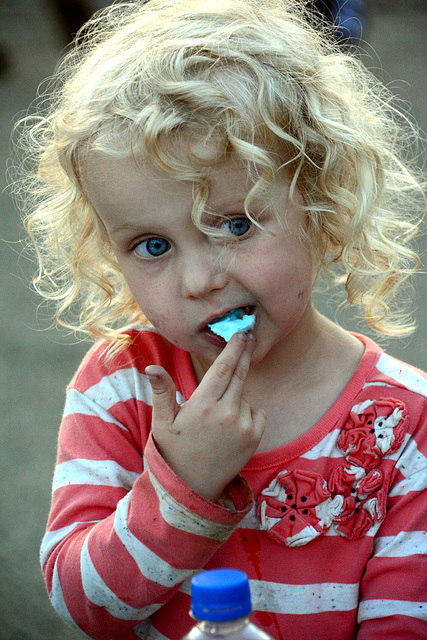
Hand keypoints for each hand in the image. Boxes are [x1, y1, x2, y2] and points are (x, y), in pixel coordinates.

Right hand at [145, 333, 265, 501]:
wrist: (193, 487)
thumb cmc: (174, 450)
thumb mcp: (163, 421)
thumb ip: (162, 391)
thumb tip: (152, 367)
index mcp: (203, 404)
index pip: (223, 368)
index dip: (234, 348)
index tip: (242, 332)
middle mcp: (226, 412)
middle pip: (240, 374)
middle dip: (245, 354)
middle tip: (250, 336)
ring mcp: (243, 425)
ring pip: (245, 395)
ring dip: (237, 394)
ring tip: (218, 414)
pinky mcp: (255, 437)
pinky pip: (257, 412)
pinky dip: (248, 411)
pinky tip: (231, 424)